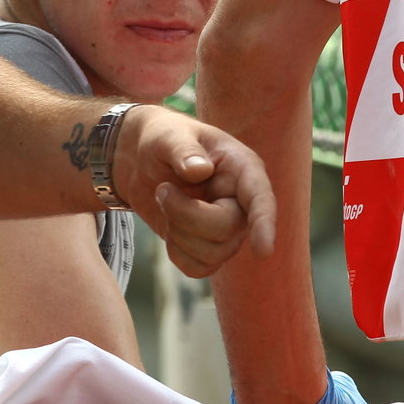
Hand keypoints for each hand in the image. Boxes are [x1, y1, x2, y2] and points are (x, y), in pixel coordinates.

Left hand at [114, 104, 275, 276]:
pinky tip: (169, 226)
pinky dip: (176, 252)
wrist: (140, 160)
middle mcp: (240, 202)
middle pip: (227, 229)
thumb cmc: (162, 139)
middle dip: (186, 215)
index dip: (263, 224)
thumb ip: (183, 149)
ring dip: (178, 233)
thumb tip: (199, 171)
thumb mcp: (167, 135)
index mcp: (241, 168)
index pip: (260, 198)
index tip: (263, 251)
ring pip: (213, 254)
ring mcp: (226, 228)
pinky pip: (198, 269)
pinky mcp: (208, 248)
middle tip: (162, 189)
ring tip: (165, 202)